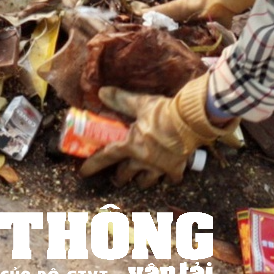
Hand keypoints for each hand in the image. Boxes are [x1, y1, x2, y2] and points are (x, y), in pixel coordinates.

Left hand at [78, 76, 231, 188]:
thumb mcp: (140, 103)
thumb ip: (120, 100)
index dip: (93, 165)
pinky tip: (169, 176)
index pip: (106, 157)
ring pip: (146, 181)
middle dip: (120, 177)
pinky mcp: (175, 169)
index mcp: (130, 145)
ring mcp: (159, 167)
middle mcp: (142, 160)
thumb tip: (101, 92)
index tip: (84, 172)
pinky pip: (170, 179)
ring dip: (141, 180)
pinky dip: (168, 178)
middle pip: (126, 174)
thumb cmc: (163, 112)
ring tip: (140, 179)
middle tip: (118, 177)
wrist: (190, 121)